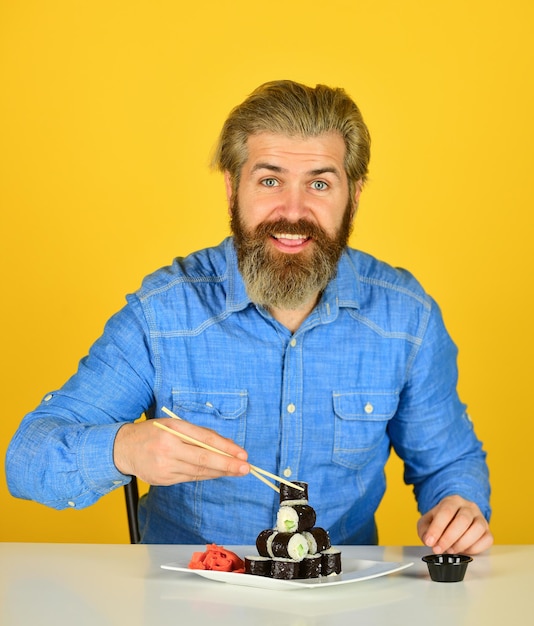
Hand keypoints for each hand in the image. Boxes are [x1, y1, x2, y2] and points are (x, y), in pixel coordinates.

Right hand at [113, 418, 249, 485]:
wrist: (123, 448)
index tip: (242, 454)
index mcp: (172, 429)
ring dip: (220, 472)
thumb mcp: (174, 425)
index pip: (205, 440)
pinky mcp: (163, 479)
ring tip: (236, 471)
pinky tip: (217, 473)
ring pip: (199, 471)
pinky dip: (206, 476)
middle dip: (228, 464)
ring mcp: (165, 466)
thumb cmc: (153, 432)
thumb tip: (226, 444)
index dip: (226, 448)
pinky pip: (190, 478)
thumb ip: (199, 434)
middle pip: (204, 459)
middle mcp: (168, 448)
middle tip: (245, 468)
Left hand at [417, 495, 493, 554]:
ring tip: (451, 550)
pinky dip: (475, 548)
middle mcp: (469, 507)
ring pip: (477, 529)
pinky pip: (487, 540)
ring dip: (462, 544)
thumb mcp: (428, 521)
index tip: (430, 542)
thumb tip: (429, 540)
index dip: (437, 528)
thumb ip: (424, 529)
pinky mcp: (488, 531)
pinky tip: (464, 550)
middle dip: (449, 538)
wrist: (457, 517)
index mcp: (452, 501)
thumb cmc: (442, 520)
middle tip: (439, 549)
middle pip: (462, 520)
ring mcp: (481, 518)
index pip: (446, 512)